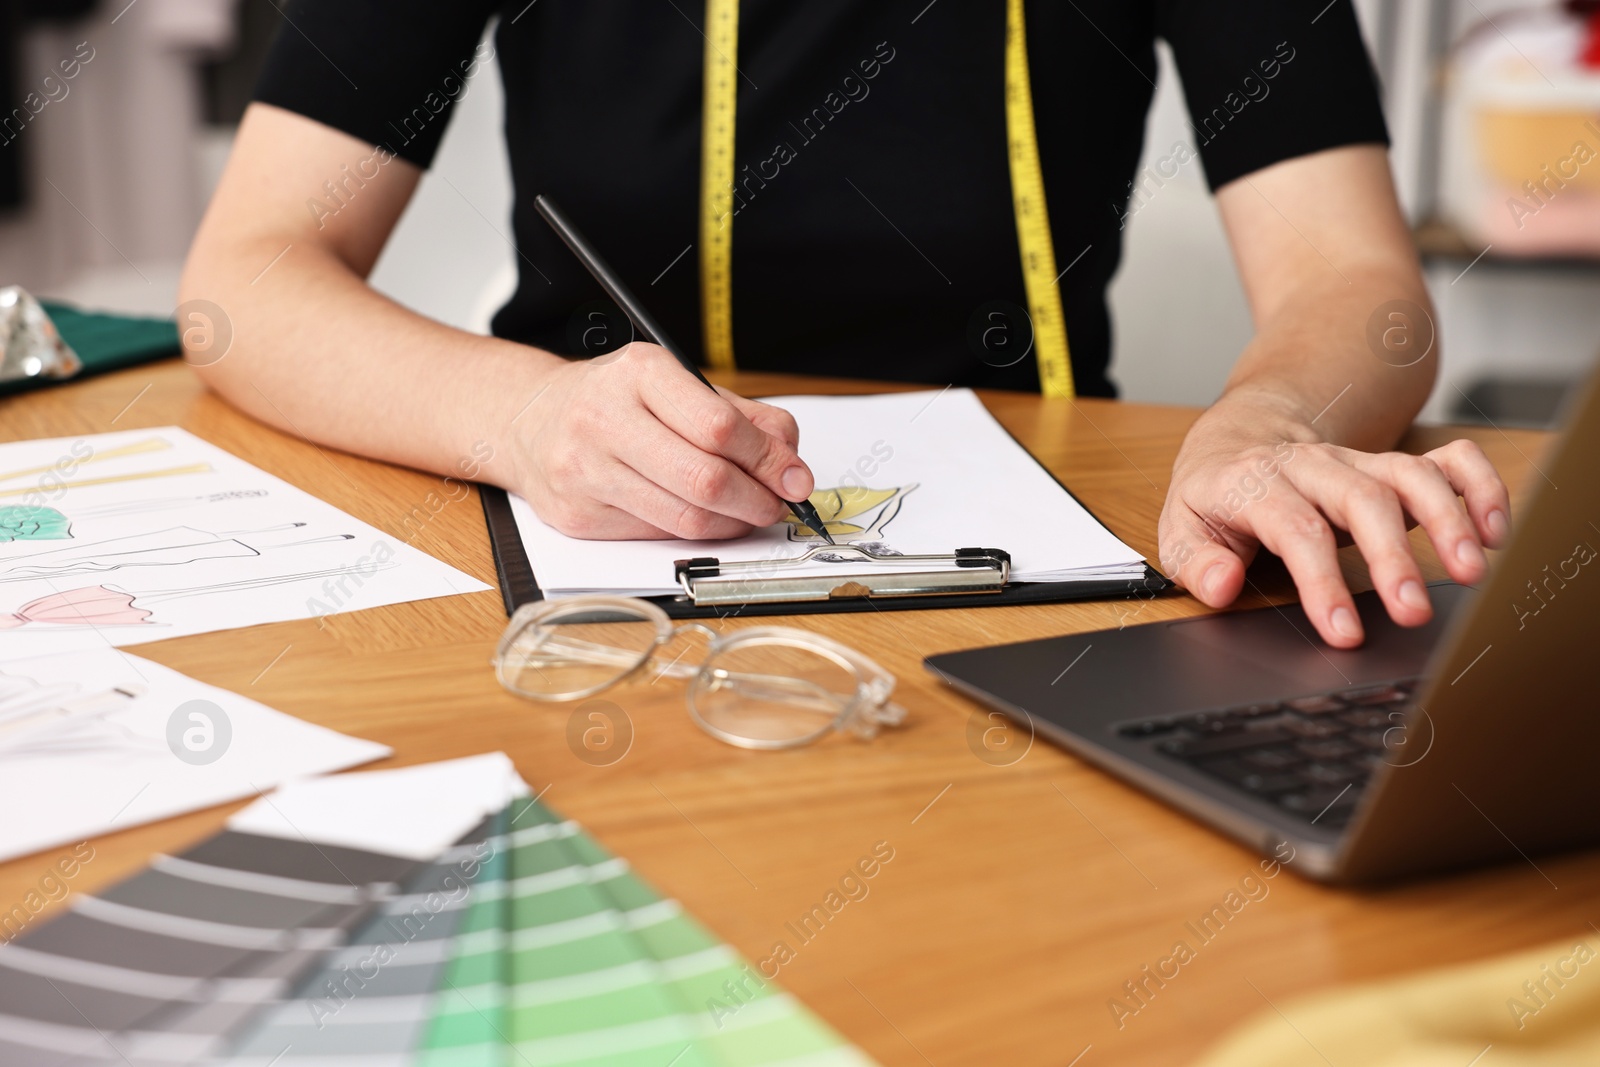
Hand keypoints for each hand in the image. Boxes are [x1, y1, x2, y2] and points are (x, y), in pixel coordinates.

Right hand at [513, 342, 813, 538]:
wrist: (527, 421)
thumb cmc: (614, 400)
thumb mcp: (677, 384)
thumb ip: (743, 417)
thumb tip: (792, 466)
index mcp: (639, 373)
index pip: (720, 427)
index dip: (768, 460)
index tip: (794, 478)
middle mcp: (604, 419)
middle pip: (705, 479)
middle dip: (757, 501)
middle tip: (776, 504)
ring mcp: (586, 471)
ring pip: (685, 519)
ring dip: (732, 525)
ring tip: (746, 513)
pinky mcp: (579, 516)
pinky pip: (657, 536)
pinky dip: (694, 533)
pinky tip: (703, 518)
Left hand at [1158, 402, 1511, 647]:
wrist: (1236, 442)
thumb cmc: (1214, 498)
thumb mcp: (1181, 530)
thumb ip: (1196, 562)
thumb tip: (1222, 586)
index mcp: (1255, 483)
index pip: (1295, 529)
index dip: (1321, 581)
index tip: (1344, 632)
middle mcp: (1312, 466)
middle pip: (1361, 498)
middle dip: (1393, 556)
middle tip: (1414, 611)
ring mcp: (1356, 461)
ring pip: (1409, 476)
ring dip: (1447, 520)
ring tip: (1472, 571)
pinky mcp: (1389, 464)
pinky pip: (1445, 459)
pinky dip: (1478, 486)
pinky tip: (1494, 529)